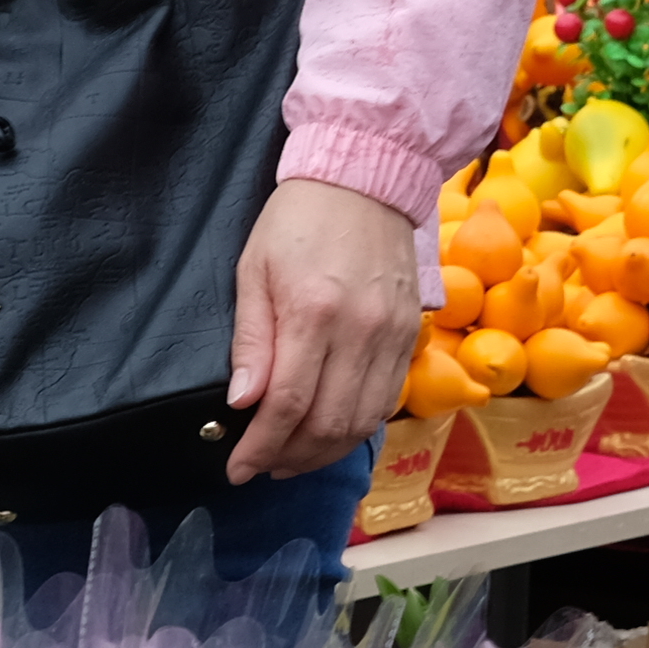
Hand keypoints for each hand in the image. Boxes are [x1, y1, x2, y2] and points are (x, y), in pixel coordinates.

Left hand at [225, 176, 423, 482]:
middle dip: (290, 457)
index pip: (287, 404)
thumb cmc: (298, 220)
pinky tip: (330, 431)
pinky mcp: (410, 335)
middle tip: (261, 466)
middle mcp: (360, 330)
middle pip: (329, 423)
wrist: (366, 179)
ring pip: (364, 421)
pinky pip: (387, 400)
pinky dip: (358, 427)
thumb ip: (251, 340)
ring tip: (291, 459)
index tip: (238, 469)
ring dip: (325, 452)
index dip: (260, 447)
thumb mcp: (253, 270)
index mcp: (313, 312)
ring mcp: (392, 335)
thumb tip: (242, 403)